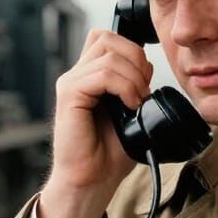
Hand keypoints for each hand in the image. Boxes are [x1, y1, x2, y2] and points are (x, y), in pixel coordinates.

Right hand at [38, 30, 153, 217]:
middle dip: (135, 58)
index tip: (145, 81)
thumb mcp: (132, 111)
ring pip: (108, 54)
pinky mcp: (69, 95)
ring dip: (133, 77)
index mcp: (90, 76)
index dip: (132, 51)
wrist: (93, 179)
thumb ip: (136, 85)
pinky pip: (102, 74)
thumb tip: (149, 67)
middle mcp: (78, 75)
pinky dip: (123, 87)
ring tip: (137, 102)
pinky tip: (129, 106)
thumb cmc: (109, 152)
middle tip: (143, 89)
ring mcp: (71, 83)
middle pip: (107, 38)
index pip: (108, 38)